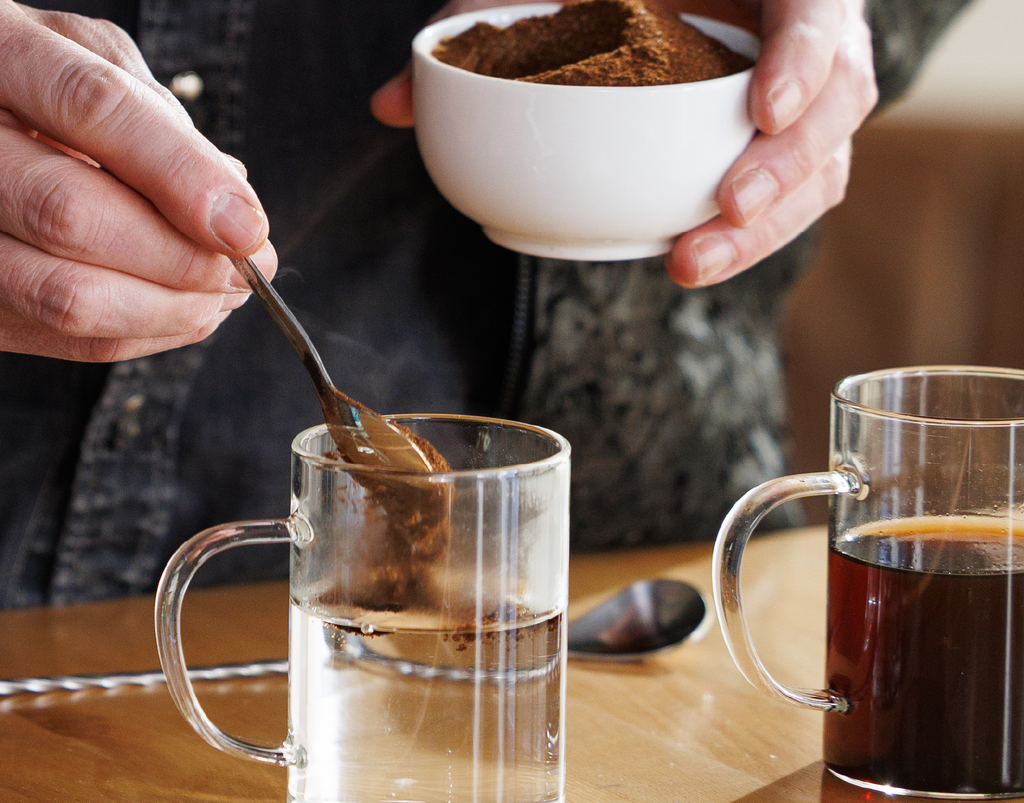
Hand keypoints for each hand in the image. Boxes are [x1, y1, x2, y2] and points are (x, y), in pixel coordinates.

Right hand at [0, 3, 277, 361]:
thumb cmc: (42, 86)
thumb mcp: (94, 61)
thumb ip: (158, 119)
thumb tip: (230, 207)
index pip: (92, 108)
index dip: (181, 175)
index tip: (246, 228)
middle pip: (71, 216)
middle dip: (184, 258)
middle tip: (249, 270)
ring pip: (69, 296)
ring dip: (173, 308)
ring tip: (226, 293)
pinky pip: (70, 338)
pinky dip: (149, 332)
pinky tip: (189, 309)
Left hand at [371, 0, 876, 288]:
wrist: (655, 0)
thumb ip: (477, 29)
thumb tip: (387, 106)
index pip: (820, 9)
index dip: (807, 57)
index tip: (759, 111)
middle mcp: (800, 40)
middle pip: (840, 102)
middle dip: (788, 167)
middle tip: (722, 212)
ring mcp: (799, 100)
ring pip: (823, 166)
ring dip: (767, 227)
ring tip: (692, 263)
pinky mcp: (779, 152)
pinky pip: (791, 200)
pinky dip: (750, 237)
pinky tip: (691, 260)